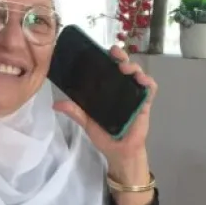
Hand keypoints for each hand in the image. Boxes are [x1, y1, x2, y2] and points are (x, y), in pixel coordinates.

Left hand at [53, 45, 157, 204]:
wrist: (119, 152)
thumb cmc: (105, 137)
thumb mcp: (87, 122)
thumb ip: (75, 112)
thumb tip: (55, 104)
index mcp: (107, 91)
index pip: (108, 70)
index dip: (107, 59)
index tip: (103, 52)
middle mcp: (121, 90)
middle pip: (123, 68)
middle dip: (121, 57)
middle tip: (115, 54)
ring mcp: (134, 95)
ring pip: (137, 74)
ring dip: (134, 67)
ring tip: (126, 68)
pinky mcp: (144, 104)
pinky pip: (150, 90)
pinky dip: (148, 82)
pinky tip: (142, 80)